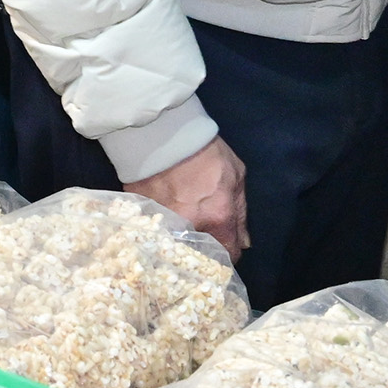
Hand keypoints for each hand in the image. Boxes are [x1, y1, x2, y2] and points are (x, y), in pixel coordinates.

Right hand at [124, 134, 248, 256]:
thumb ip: (240, 213)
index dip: (228, 253)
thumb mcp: (236, 176)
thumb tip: (243, 242)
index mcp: (218, 218)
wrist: (163, 132)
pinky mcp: (143, 214)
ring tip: (180, 228)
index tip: (223, 247)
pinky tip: (162, 217)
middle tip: (201, 236)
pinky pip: (156, 230)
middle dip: (203, 250)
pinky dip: (160, 227)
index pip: (229, 255)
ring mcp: (164, 223)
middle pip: (200, 255)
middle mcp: (191, 227)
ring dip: (181, 240)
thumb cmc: (205, 152)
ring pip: (176, 245)